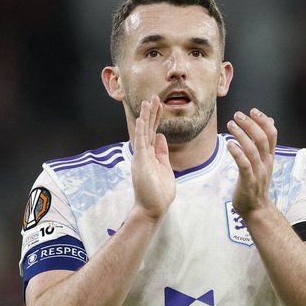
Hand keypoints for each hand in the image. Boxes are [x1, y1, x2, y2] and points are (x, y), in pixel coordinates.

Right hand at [131, 96, 175, 220]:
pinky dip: (140, 129)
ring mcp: (141, 157)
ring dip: (145, 116)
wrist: (153, 208)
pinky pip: (140, 142)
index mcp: (150, 155)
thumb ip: (162, 152)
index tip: (159, 105)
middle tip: (154, 97)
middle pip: (147, 129)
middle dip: (151, 113)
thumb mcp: (165, 167)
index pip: (152, 132)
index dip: (156, 118)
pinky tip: (141, 118)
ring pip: (143, 132)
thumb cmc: (159, 192)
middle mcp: (143, 153)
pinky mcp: (140, 161)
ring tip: (148, 101)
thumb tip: (161, 137)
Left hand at [226, 108, 276, 219]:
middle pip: (263, 139)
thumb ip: (264, 146)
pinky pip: (244, 164)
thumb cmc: (256, 185)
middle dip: (251, 124)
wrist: (257, 209)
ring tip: (230, 124)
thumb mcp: (262, 164)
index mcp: (270, 157)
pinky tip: (229, 144)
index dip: (263, 121)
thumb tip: (269, 123)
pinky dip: (237, 152)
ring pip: (253, 149)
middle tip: (238, 115)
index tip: (253, 110)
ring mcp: (258, 172)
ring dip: (242, 135)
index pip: (272, 134)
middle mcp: (266, 163)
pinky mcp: (248, 181)